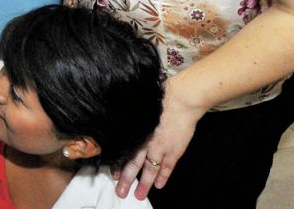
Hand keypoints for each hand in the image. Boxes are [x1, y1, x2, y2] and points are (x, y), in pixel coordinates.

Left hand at [114, 85, 205, 199]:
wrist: (180, 99)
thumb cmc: (158, 99)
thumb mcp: (138, 109)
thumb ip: (132, 122)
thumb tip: (120, 122)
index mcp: (135, 132)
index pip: (124, 152)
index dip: (118, 164)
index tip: (113, 175)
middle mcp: (145, 142)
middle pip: (133, 165)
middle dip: (126, 180)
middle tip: (120, 192)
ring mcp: (160, 147)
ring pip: (149, 170)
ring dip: (144, 184)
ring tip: (138, 196)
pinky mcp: (174, 150)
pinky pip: (167, 167)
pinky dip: (163, 177)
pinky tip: (158, 186)